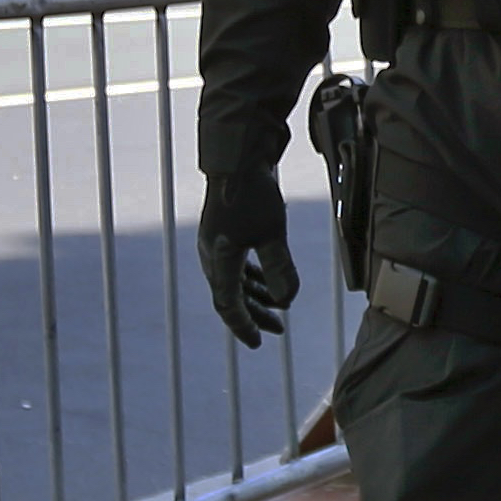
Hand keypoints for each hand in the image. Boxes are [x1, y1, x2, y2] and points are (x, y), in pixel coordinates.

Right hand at [197, 171, 300, 348]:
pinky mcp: (226, 232)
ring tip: (280, 308)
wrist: (237, 157)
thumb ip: (279, 269)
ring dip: (257, 296)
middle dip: (256, 314)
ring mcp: (218, 244)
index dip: (244, 326)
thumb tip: (286, 302)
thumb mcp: (272, 234)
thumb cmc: (253, 195)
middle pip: (232, 296)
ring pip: (235, 281)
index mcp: (219, 261)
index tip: (259, 343)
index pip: (228, 305)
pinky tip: (270, 282)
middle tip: (279, 330)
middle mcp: (213, 256)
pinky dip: (253, 277)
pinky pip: (237, 265)